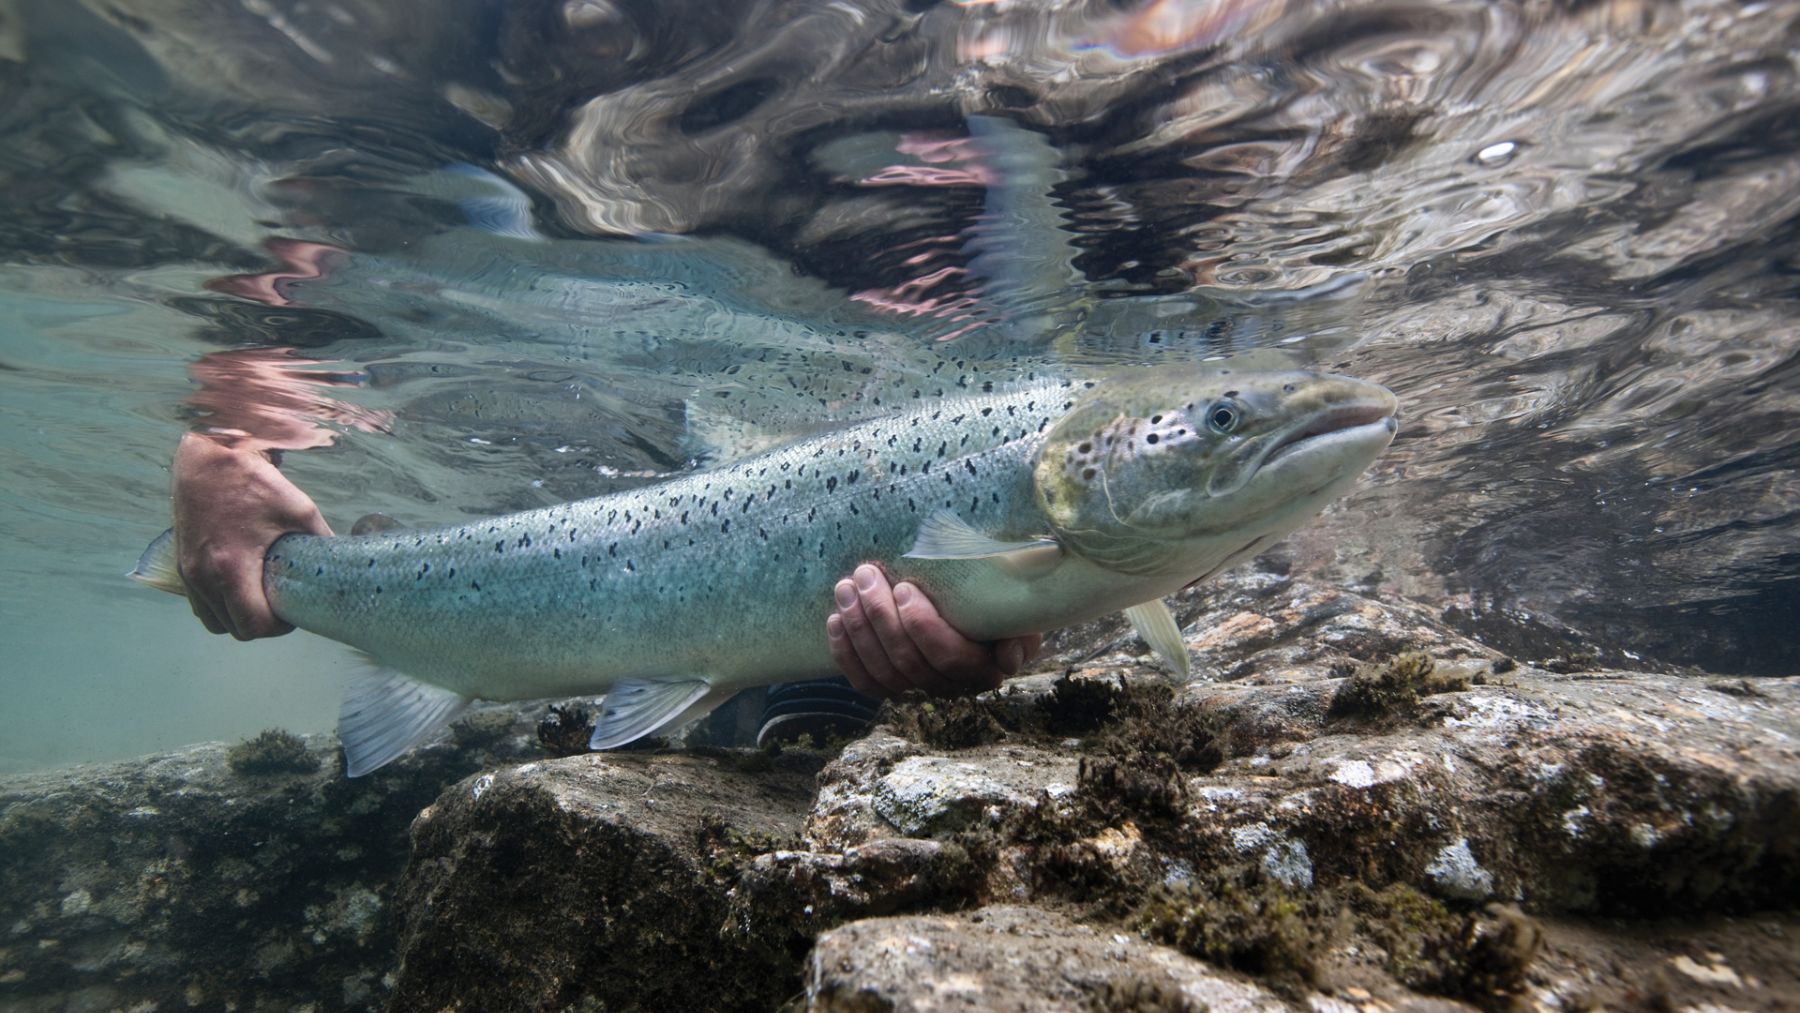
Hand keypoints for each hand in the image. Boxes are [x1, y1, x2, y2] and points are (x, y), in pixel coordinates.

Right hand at [172, 433, 331, 639]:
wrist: (210, 456)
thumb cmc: (254, 482)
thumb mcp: (300, 511)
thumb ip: (321, 543)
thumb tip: (345, 564)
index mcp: (230, 567)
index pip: (253, 624)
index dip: (278, 627)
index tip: (293, 610)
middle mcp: (202, 576)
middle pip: (234, 629)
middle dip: (260, 624)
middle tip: (281, 605)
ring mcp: (188, 572)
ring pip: (213, 620)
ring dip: (238, 616)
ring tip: (261, 597)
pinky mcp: (181, 565)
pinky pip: (200, 604)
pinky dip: (220, 604)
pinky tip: (241, 585)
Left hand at [826, 563, 1042, 698]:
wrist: (979, 615)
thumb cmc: (997, 606)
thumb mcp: (1019, 613)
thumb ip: (1021, 631)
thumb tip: (1009, 656)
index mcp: (984, 667)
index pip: (948, 654)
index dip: (921, 625)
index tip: (904, 586)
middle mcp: (951, 686)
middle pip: (908, 661)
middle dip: (880, 615)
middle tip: (865, 574)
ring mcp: (919, 690)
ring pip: (883, 671)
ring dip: (859, 627)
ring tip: (846, 587)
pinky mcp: (893, 689)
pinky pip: (866, 683)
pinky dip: (846, 654)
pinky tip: (836, 621)